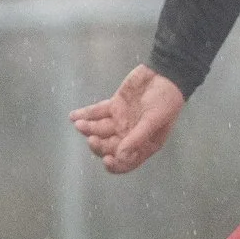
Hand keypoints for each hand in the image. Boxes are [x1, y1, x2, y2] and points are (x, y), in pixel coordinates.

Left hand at [71, 64, 185, 173]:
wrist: (165, 74)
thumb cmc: (166, 100)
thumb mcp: (155, 120)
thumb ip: (137, 137)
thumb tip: (121, 156)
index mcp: (145, 143)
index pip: (128, 161)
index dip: (116, 164)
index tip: (107, 159)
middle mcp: (131, 134)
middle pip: (109, 147)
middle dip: (98, 145)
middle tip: (91, 138)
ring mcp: (121, 120)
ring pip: (100, 130)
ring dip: (88, 129)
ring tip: (79, 123)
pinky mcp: (114, 106)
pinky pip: (96, 113)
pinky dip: (84, 114)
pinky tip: (73, 116)